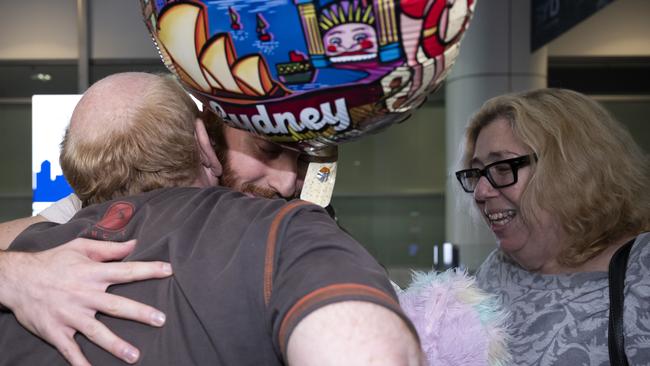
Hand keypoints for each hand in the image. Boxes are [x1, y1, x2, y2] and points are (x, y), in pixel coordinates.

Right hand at [0, 238, 172, 365]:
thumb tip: (135, 243)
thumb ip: (109, 248)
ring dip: (115, 345)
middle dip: (139, 313)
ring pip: (96, 332)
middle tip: (161, 320)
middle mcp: (83, 295)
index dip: (149, 270)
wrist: (17, 278)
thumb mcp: (80, 248)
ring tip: (134, 356)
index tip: (169, 271)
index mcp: (92, 274)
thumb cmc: (52, 261)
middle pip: (116, 305)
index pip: (126, 271)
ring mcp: (69, 315)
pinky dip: (80, 363)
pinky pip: (70, 350)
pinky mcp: (55, 331)